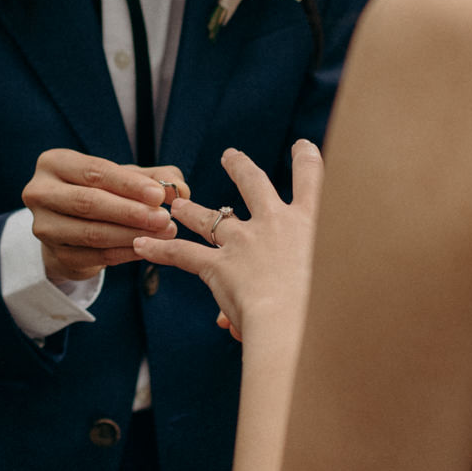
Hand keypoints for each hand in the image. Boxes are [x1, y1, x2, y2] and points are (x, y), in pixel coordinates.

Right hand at [24, 150, 190, 283]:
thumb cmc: (102, 191)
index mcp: (53, 163)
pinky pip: (95, 256)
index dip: (129, 184)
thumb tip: (182, 188)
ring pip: (91, 233)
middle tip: (164, 219)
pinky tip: (148, 249)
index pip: (95, 171)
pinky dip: (124, 253)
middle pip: (88, 202)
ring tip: (164, 233)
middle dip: (130, 212)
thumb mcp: (125, 177)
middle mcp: (39, 192)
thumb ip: (156, 178)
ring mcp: (44, 226)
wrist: (72, 225)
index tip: (160, 195)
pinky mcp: (54, 255)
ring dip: (132, 235)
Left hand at [134, 140, 322, 341]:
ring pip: (211, 218)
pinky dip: (159, 250)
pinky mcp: (217, 266)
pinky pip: (182, 254)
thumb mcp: (331, 291)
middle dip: (240, 166)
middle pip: (254, 183)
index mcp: (309, 225)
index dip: (306, 160)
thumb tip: (259, 314)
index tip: (302, 146)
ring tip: (178, 203)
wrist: (294, 324)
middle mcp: (274, 224)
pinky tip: (140, 245)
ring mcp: (243, 243)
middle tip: (229, 154)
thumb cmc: (324, 310)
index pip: (312, 182)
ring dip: (192, 209)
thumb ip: (302, 297)